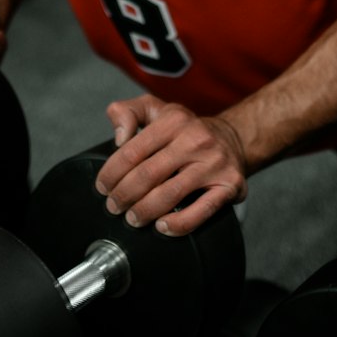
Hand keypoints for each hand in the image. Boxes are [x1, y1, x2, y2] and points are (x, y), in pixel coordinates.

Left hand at [95, 95, 247, 236]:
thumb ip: (127, 112)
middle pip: (148, 175)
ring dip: (145, 211)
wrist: (233, 139)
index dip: (112, 173)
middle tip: (114, 207)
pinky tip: (162, 227)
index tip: (103, 187)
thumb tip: (118, 137)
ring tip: (133, 218)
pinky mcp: (229, 185)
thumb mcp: (156, 109)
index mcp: (174, 120)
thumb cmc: (187, 130)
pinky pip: (201, 211)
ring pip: (171, 194)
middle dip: (124, 195)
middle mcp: (196, 139)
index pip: (133, 151)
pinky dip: (179, 224)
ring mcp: (214, 163)